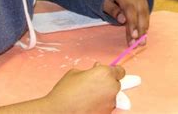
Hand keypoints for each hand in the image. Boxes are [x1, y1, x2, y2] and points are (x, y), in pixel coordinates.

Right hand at [0, 63, 123, 112]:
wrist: (57, 113)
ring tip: (92, 95)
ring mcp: (109, 105)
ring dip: (108, 95)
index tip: (104, 71)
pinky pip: (107, 108)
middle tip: (98, 84)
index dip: (111, 70)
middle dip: (112, 82)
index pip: (118, 70)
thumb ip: (87, 71)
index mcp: (105, 75)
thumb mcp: (74, 73)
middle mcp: (111, 90)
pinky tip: (90, 104)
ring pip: (115, 97)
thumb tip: (93, 70)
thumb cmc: (63, 90)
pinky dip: (102, 106)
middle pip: (120, 83)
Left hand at [104, 0, 149, 44]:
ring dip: (145, 27)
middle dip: (141, 29)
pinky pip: (147, 9)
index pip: (129, 9)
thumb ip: (112, 9)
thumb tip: (122, 20)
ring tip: (143, 41)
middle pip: (140, 11)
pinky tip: (144, 31)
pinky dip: (146, 20)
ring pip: (145, 11)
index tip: (134, 37)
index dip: (132, 23)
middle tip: (139, 44)